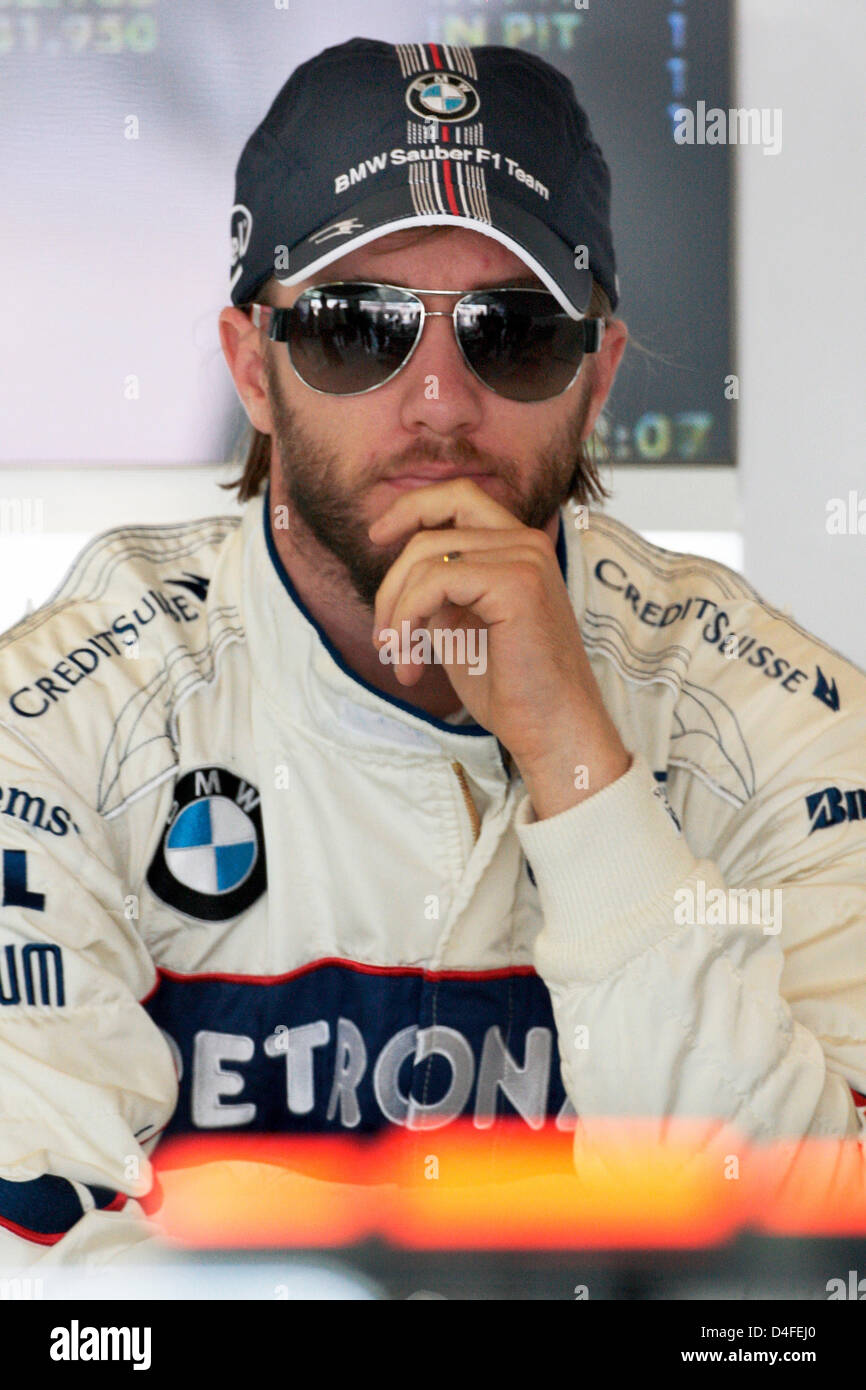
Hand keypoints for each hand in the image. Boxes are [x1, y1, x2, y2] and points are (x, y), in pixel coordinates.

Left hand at [368, 479, 630, 816]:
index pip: (459, 497)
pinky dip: (408, 619)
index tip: (376, 536)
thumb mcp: (461, 625)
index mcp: (519, 548)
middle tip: (383, 639)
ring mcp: (526, 559)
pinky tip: (412, 663)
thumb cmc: (510, 687)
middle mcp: (527, 543)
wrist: (551, 729)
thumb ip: (438, 590)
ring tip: (399, 658)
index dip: (412, 507)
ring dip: (396, 612)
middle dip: (391, 586)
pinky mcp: (518, 583)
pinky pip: (435, 582)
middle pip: (430, 534)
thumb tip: (395, 573)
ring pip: (426, 558)